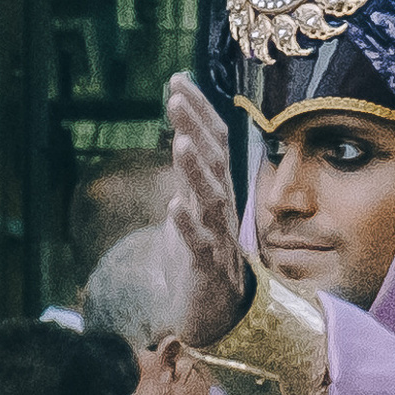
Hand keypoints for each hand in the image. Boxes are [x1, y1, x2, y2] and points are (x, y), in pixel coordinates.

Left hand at [160, 72, 249, 349]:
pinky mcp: (204, 271)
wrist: (215, 315)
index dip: (198, 111)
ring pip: (208, 201)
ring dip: (195, 172)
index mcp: (216, 190)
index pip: (214, 143)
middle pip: (212, 163)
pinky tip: (174, 208)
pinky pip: (197, 247)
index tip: (178, 79)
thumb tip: (185, 126)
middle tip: (176, 98)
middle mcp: (220, 209)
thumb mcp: (193, 204)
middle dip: (194, 128)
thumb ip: (190, 169)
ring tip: (181, 143)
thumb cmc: (200, 255)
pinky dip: (186, 227)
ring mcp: (215, 239)